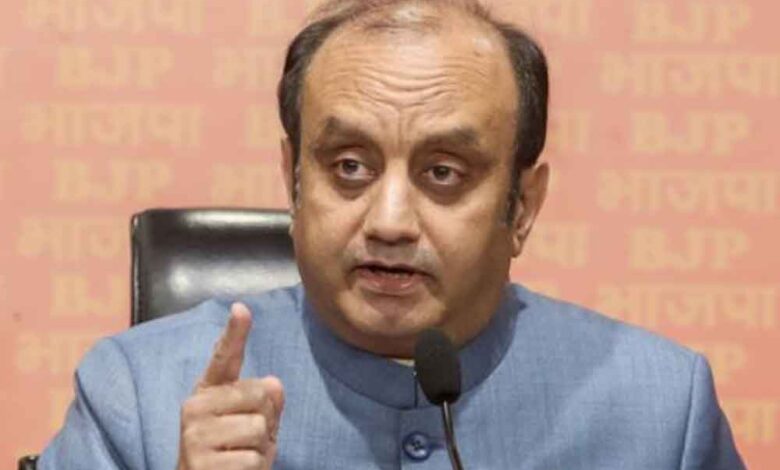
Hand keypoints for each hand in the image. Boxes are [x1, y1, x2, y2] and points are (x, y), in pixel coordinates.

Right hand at [177, 303, 284, 469]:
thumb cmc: (232, 456)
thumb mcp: (254, 427)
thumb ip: (264, 403)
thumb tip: (274, 383)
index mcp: (207, 393)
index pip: (223, 358)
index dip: (235, 333)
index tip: (241, 308)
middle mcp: (194, 408)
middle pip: (260, 395)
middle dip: (267, 420)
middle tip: (248, 440)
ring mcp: (195, 436)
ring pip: (259, 428)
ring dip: (261, 449)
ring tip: (240, 457)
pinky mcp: (201, 464)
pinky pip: (253, 459)